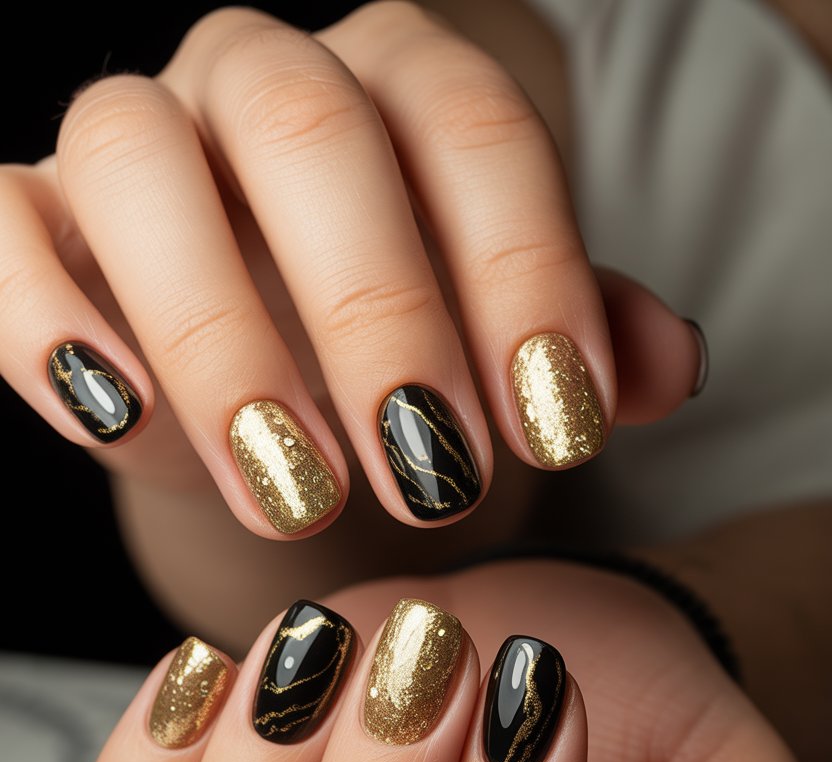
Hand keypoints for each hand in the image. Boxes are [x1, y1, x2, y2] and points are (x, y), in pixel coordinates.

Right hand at [0, 2, 703, 538]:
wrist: (276, 377)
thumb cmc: (399, 351)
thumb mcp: (499, 345)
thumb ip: (582, 340)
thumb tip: (669, 366)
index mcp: (397, 79)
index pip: (475, 132)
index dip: (525, 276)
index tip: (561, 430)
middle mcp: (260, 79)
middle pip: (315, 138)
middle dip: (381, 318)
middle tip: (435, 480)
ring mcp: (134, 137)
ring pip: (138, 163)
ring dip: (219, 338)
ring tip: (297, 491)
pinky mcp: (29, 217)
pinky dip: (38, 311)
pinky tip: (113, 417)